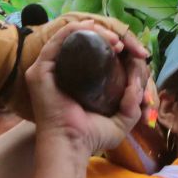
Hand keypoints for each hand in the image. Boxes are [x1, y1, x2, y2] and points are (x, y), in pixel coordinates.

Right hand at [23, 20, 147, 155]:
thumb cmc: (92, 137)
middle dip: (111, 36)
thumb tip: (137, 84)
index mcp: (77, 78)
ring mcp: (49, 68)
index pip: (97, 51)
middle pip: (86, 40)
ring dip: (97, 32)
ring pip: (73, 36)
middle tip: (128, 46)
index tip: (137, 53)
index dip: (118, 46)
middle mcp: (61, 70)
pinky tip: (95, 31)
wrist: (72, 146)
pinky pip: (58, 40)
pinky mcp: (41, 69)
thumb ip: (133, 101)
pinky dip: (77, 30)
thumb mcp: (123, 119)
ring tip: (117, 42)